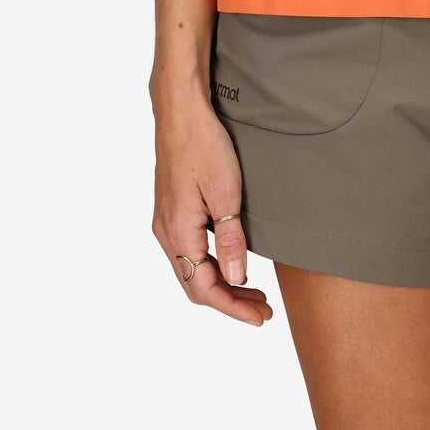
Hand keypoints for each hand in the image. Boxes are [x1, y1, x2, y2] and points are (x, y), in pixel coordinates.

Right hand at [151, 100, 273, 326]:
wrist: (181, 111)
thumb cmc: (204, 145)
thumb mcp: (225, 193)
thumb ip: (229, 239)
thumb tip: (235, 278)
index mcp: (178, 233)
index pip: (203, 289)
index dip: (233, 307)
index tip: (260, 317)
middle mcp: (166, 233)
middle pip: (195, 284)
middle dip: (230, 300)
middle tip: (263, 309)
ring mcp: (166, 221)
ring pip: (192, 268)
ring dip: (222, 282)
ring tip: (253, 290)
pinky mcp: (172, 209)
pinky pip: (189, 250)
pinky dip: (211, 263)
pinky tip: (231, 260)